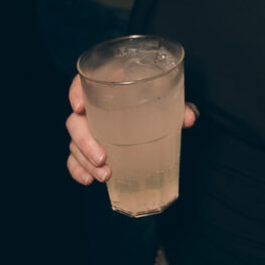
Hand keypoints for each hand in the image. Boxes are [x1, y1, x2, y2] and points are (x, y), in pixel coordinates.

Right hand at [65, 74, 198, 185]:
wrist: (156, 115)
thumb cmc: (156, 101)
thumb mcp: (167, 100)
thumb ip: (178, 106)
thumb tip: (189, 118)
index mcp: (106, 88)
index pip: (81, 83)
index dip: (75, 93)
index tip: (80, 108)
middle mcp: (92, 108)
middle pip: (76, 121)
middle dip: (85, 141)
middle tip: (103, 158)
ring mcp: (89, 129)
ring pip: (75, 144)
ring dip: (85, 162)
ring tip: (105, 175)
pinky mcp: (89, 148)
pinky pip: (76, 159)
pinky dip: (79, 171)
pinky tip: (88, 180)